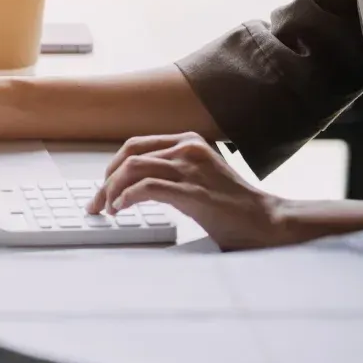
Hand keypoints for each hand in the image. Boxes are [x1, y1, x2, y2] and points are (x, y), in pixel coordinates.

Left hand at [86, 132, 286, 249]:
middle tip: (97, 202)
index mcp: (188, 141)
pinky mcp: (191, 190)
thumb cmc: (232, 205)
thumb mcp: (197, 176)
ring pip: (132, 169)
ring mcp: (189, 167)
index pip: (135, 146)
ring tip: (108, 209)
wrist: (266, 220)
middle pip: (128, 156)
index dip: (113, 167)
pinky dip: (126, 197)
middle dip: (106, 180)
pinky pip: (145, 188)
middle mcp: (187, 148)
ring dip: (111, 191)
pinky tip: (121, 208)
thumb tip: (130, 184)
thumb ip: (170, 172)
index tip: (103, 187)